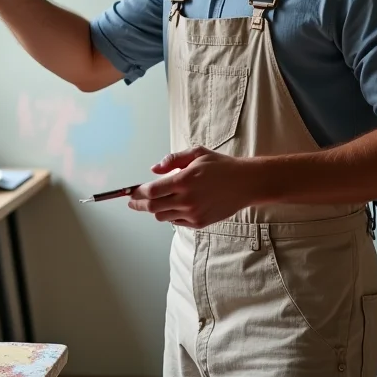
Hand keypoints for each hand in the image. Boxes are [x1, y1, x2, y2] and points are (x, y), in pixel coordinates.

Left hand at [127, 146, 254, 228]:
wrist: (245, 183)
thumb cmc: (221, 166)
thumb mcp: (196, 153)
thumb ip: (173, 160)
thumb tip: (154, 169)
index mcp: (184, 181)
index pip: (151, 191)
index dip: (137, 193)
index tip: (131, 192)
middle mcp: (187, 200)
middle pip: (153, 207)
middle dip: (139, 204)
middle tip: (133, 202)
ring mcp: (193, 214)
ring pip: (162, 217)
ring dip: (155, 210)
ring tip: (154, 202)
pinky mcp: (199, 223)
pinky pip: (176, 222)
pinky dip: (170, 215)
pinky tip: (172, 206)